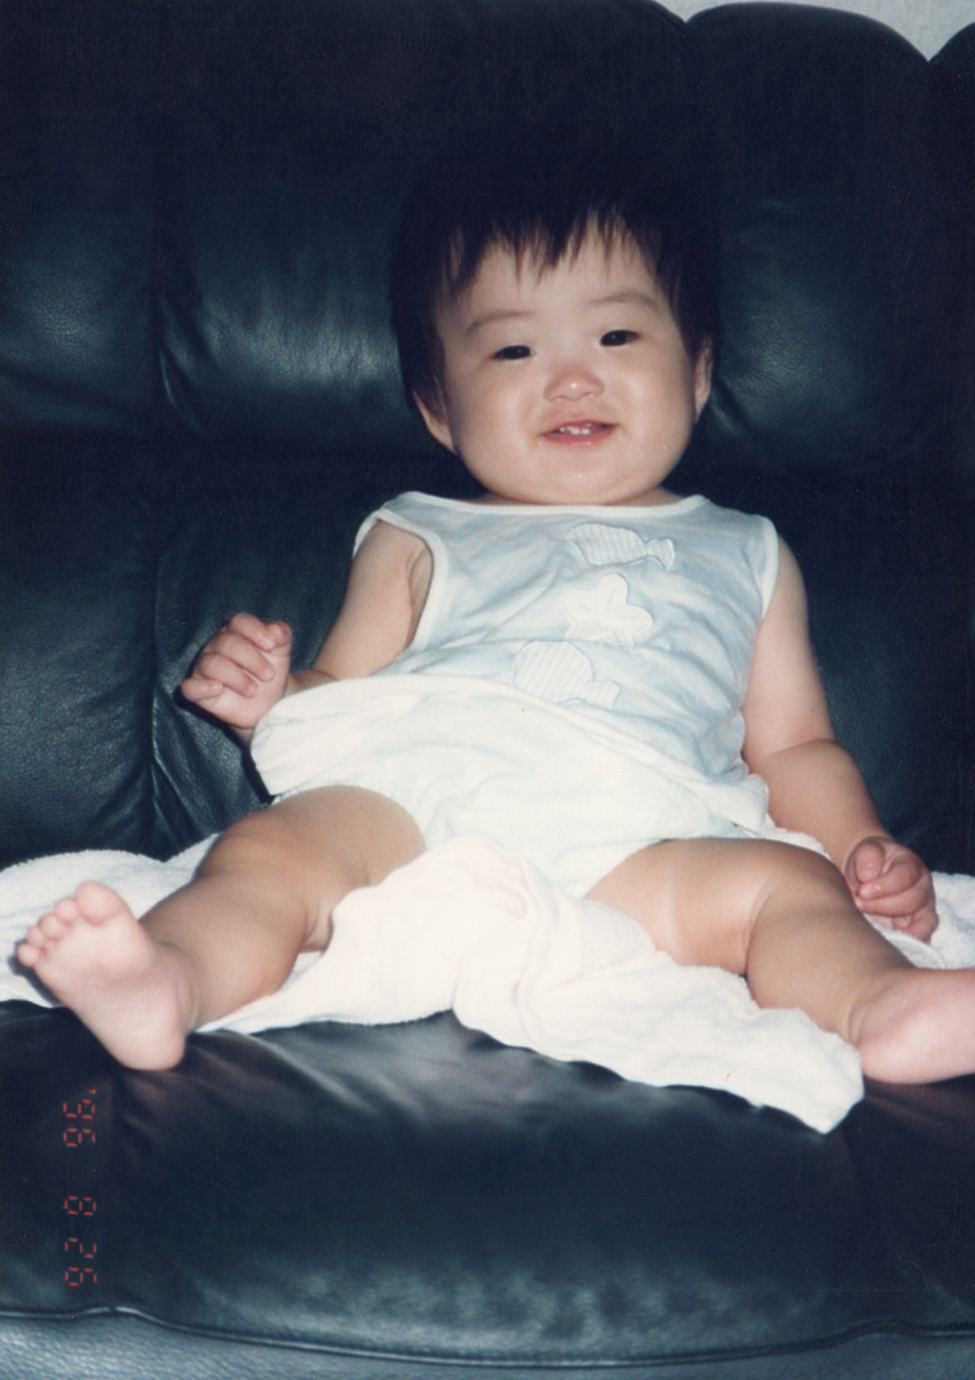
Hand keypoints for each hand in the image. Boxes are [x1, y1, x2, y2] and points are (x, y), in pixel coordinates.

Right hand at [181, 613, 292, 732]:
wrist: (268, 703)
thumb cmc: (268, 672)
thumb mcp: (281, 653)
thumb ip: (282, 636)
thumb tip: (274, 629)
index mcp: (236, 632)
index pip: (239, 621)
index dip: (255, 630)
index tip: (272, 645)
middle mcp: (216, 646)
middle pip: (227, 642)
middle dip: (251, 659)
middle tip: (269, 675)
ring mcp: (205, 668)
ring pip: (210, 663)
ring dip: (235, 677)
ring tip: (253, 690)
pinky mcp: (198, 691)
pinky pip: (189, 687)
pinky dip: (201, 687)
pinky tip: (218, 689)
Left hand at [844, 836, 937, 941]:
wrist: (867, 874)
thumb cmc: (868, 862)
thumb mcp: (865, 851)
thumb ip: (867, 856)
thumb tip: (868, 875)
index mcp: (912, 866)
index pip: (905, 877)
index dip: (883, 886)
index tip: (862, 891)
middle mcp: (923, 888)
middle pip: (911, 902)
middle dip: (881, 905)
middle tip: (858, 904)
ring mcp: (924, 910)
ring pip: (922, 924)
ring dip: (895, 927)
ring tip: (872, 924)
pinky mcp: (919, 928)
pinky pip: (922, 940)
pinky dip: (908, 943)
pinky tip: (886, 940)